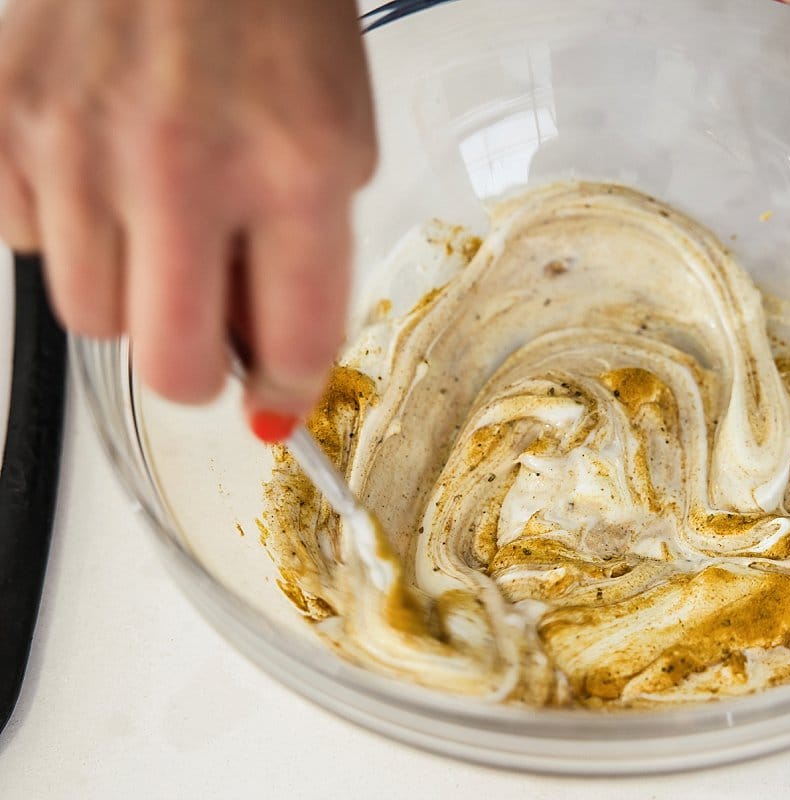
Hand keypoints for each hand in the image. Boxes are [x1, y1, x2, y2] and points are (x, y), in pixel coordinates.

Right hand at [0, 0, 376, 437]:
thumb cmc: (269, 7)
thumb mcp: (338, 134)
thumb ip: (307, 254)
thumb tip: (265, 357)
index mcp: (294, 168)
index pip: (293, 343)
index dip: (287, 387)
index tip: (277, 395)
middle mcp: (183, 165)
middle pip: (170, 367)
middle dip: (196, 369)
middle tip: (205, 336)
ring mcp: (79, 143)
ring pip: (90, 317)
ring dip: (130, 289)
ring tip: (154, 215)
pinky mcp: (2, 120)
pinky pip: (27, 242)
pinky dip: (68, 225)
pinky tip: (101, 166)